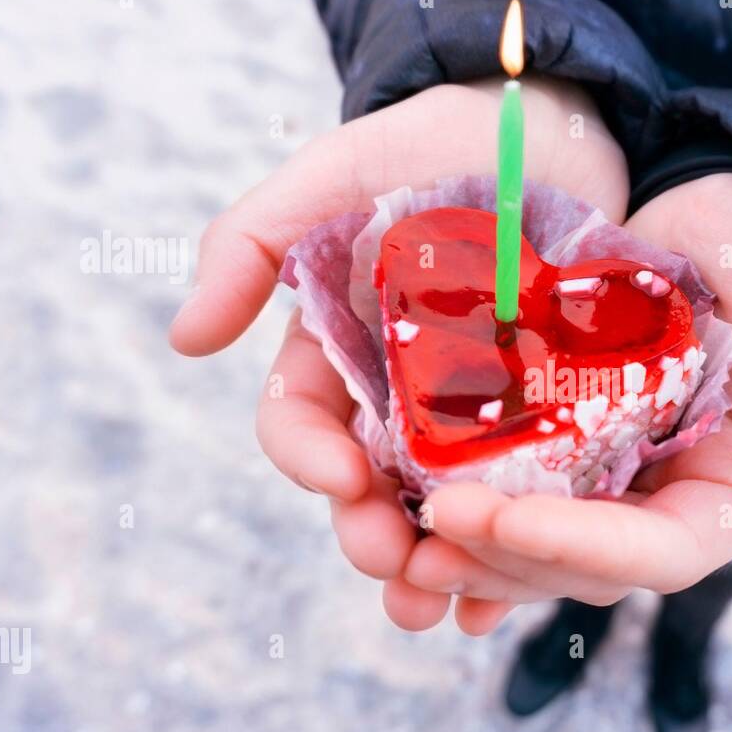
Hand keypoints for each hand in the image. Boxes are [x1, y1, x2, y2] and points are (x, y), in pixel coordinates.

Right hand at [169, 77, 629, 632]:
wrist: (548, 129)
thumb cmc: (433, 142)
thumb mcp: (333, 177)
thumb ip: (250, 243)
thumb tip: (184, 340)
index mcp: (336, 351)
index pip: (300, 424)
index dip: (309, 460)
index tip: (341, 477)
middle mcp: (396, 396)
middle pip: (369, 487)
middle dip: (373, 534)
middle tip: (398, 566)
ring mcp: (471, 414)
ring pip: (443, 506)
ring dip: (440, 563)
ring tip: (453, 602)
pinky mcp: (547, 418)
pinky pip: (526, 491)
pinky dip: (518, 540)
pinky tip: (524, 578)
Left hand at [390, 174, 731, 631]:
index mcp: (723, 498)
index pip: (653, 553)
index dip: (576, 549)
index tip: (493, 522)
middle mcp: (654, 499)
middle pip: (573, 562)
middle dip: (496, 559)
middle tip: (415, 542)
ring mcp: (597, 468)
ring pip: (522, 532)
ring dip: (457, 545)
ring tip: (380, 531)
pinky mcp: (549, 424)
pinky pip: (493, 471)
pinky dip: (442, 487)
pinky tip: (383, 485)